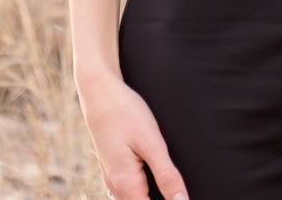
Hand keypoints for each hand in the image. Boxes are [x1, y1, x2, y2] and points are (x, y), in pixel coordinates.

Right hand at [79, 72, 187, 199]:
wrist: (99, 93)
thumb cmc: (125, 114)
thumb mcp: (152, 143)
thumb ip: (167, 175)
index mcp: (126, 186)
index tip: (182, 196)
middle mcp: (115, 187)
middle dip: (161, 197)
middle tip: (177, 187)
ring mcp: (112, 178)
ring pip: (133, 198)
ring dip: (151, 194)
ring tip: (170, 183)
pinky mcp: (112, 168)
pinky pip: (128, 188)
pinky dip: (143, 188)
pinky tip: (155, 174)